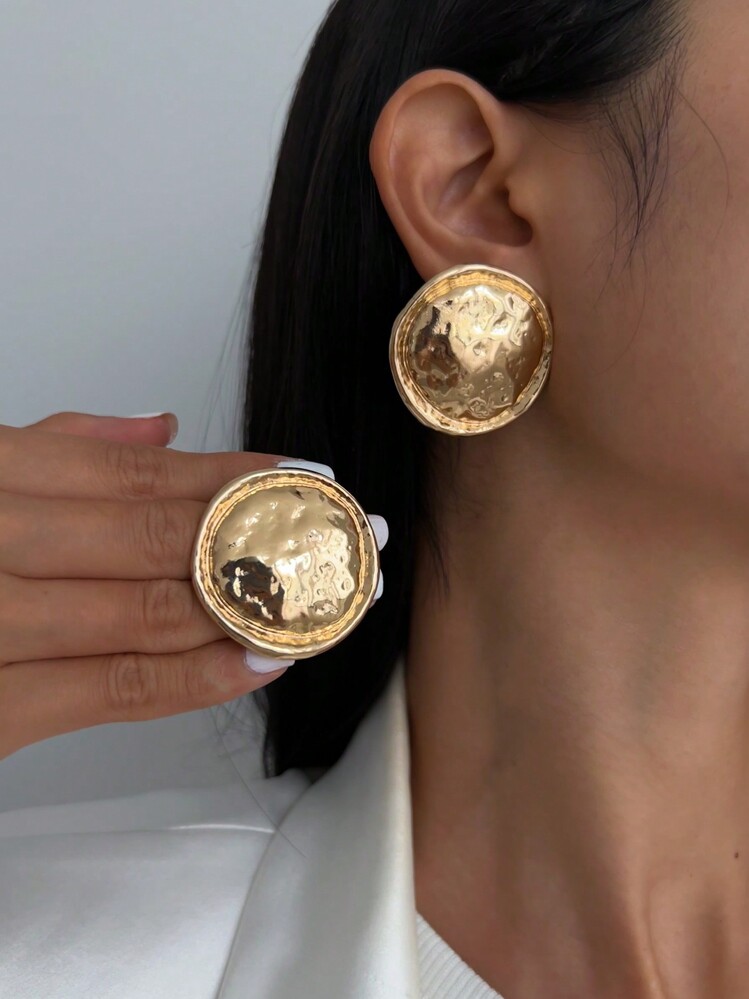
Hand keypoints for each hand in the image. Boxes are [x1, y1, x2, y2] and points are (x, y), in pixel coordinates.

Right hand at [0, 412, 320, 759]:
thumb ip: (52, 447)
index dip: (235, 476)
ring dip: (247, 608)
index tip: (308, 478)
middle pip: (156, 535)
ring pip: (146, 611)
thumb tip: (163, 429)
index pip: (136, 471)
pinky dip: (193, 678)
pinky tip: (257, 661)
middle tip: (349, 537)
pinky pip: (110, 691)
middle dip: (266, 536)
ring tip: (321, 598)